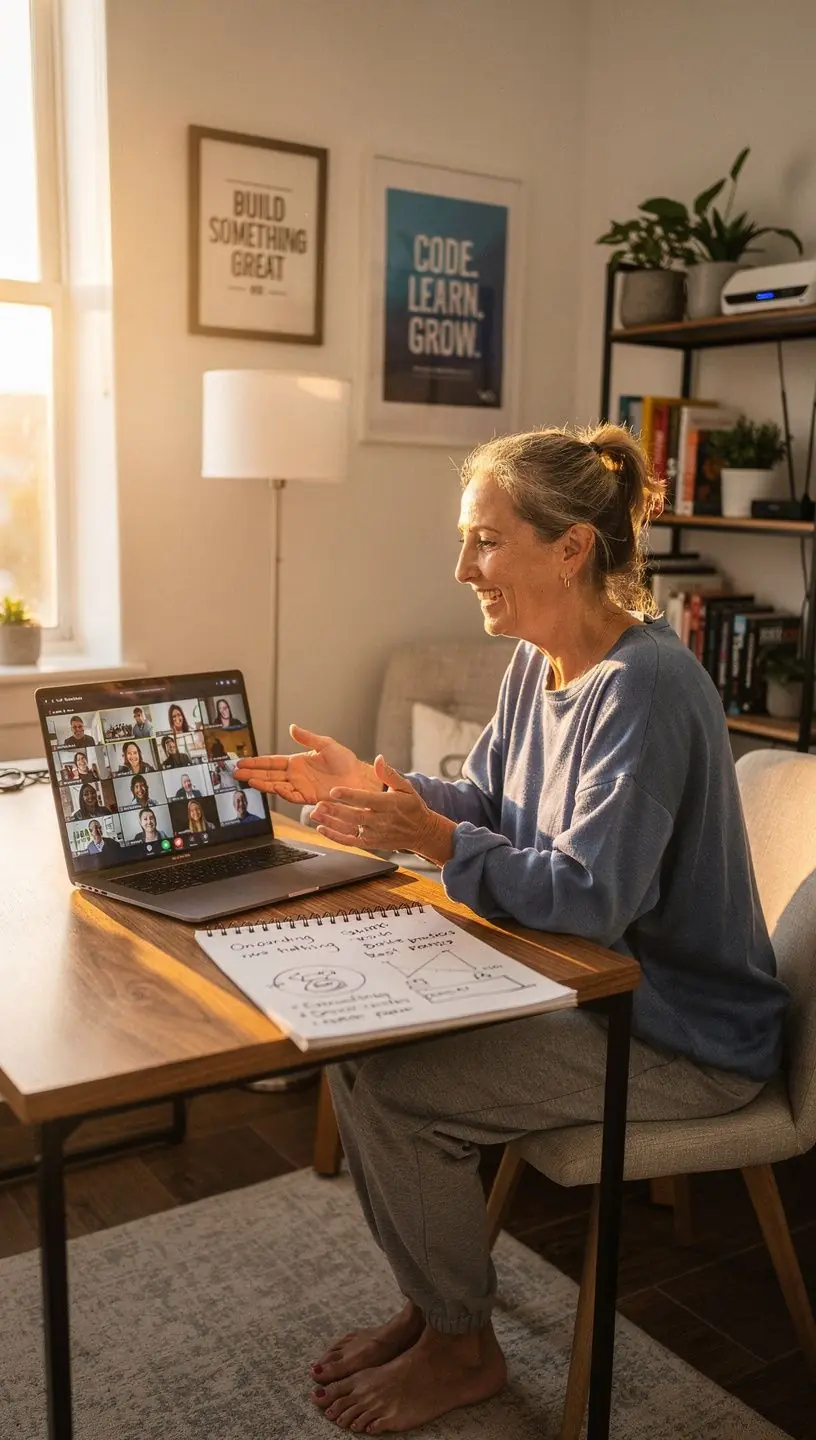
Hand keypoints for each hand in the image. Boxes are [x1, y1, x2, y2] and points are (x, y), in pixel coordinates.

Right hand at [233, 724, 379, 806]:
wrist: (358, 777)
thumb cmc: (345, 761)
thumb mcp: (325, 744)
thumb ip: (307, 738)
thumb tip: (292, 727)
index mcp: (297, 761)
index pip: (271, 761)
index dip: (256, 762)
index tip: (242, 761)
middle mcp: (295, 775)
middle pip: (268, 774)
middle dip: (252, 773)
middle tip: (235, 773)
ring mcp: (300, 786)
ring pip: (275, 785)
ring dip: (262, 783)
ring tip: (248, 781)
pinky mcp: (307, 797)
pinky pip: (291, 795)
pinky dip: (281, 792)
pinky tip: (273, 787)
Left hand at [310, 756, 455, 865]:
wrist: (422, 832)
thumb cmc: (412, 807)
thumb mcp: (406, 788)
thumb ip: (389, 774)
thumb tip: (378, 759)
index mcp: (389, 804)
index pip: (366, 799)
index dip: (350, 795)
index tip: (334, 790)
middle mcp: (381, 820)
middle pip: (354, 816)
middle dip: (335, 811)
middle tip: (318, 804)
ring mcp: (375, 834)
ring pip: (349, 829)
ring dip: (331, 822)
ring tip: (315, 814)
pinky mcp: (371, 843)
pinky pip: (350, 841)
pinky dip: (335, 837)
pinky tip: (321, 828)